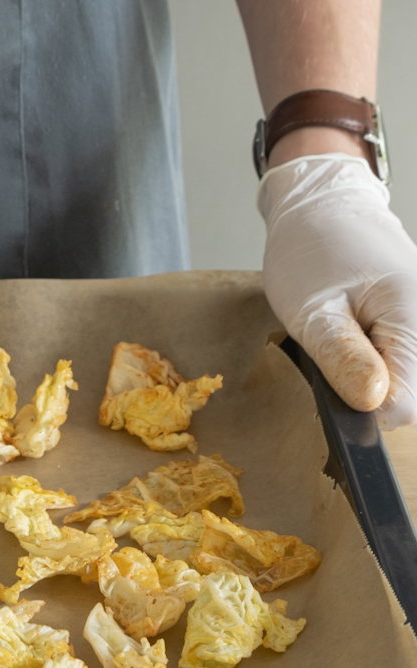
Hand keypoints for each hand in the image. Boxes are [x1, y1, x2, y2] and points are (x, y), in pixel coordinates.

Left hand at [259, 153, 416, 428]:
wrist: (324, 208)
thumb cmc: (311, 251)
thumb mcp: (312, 310)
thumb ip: (343, 359)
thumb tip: (374, 405)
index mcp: (414, 317)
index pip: (406, 406)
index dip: (364, 408)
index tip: (333, 385)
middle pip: (410, 395)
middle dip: (364, 387)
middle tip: (331, 347)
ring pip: (405, 378)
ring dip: (368, 371)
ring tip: (342, 332)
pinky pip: (401, 359)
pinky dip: (373, 356)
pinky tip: (353, 331)